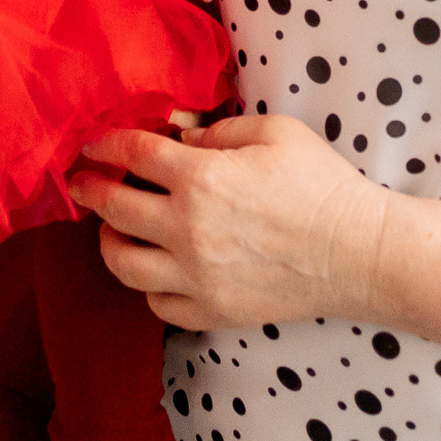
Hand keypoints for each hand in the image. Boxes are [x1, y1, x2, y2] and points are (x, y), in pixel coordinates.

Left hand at [71, 115, 390, 330]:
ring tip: (114, 227)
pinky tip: (157, 266)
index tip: (91, 146)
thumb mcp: (272, 131)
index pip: (132, 154)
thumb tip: (177, 134)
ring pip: (123, 264)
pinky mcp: (211, 311)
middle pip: (113, 208)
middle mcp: (187, 230)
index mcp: (201, 178)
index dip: (104, 145)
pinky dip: (148, 284)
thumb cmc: (320, 184)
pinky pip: (157, 303)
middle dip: (90, 190)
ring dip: (109, 240)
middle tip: (82, 183)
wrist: (358, 252)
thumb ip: (216, 129)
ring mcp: (196, 277)